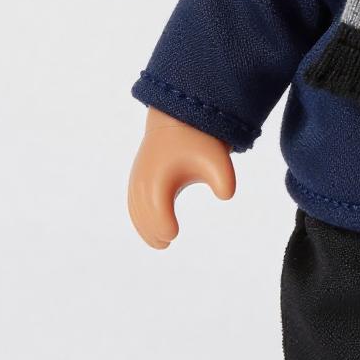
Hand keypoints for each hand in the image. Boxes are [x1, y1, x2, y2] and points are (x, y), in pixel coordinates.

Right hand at [127, 107, 235, 248]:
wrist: (181, 117)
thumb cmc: (200, 141)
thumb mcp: (217, 158)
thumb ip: (224, 179)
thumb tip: (226, 195)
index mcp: (159, 175)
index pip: (156, 209)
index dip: (162, 225)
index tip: (174, 234)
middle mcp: (143, 178)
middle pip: (143, 213)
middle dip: (152, 230)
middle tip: (166, 242)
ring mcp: (137, 177)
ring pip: (136, 208)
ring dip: (144, 226)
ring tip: (160, 241)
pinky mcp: (138, 175)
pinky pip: (134, 201)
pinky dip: (140, 216)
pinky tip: (151, 226)